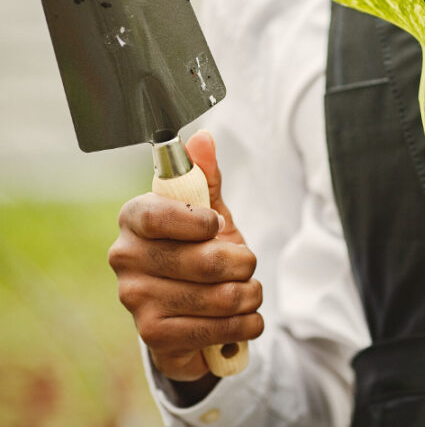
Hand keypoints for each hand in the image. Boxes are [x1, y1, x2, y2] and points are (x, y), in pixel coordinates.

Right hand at [109, 130, 263, 384]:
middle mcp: (125, 257)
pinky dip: (245, 323)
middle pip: (205, 260)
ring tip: (249, 292)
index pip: (159, 215)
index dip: (198, 222)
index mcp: (135, 218)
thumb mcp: (208, 214)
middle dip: (243, 264)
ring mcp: (135, 299)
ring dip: (249, 295)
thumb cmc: (199, 252)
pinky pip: (217, 328)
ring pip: (219, 296)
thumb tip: (203, 138)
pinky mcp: (153, 335)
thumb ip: (206, 178)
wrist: (192, 313)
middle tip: (246, 265)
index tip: (216, 225)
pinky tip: (245, 318)